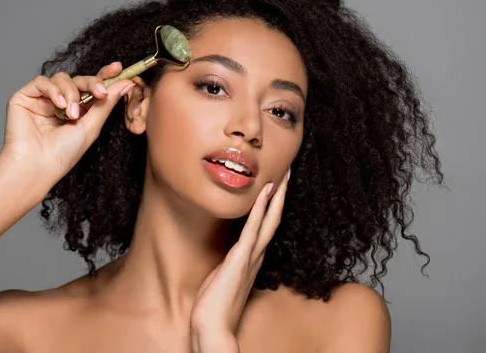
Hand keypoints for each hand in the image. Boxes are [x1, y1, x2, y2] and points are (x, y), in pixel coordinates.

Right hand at [0, 62, 134, 182]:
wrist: (38, 164)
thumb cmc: (64, 152)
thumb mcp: (92, 126)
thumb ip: (106, 103)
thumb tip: (127, 83)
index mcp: (78, 110)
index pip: (92, 87)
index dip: (104, 75)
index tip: (118, 68)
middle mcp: (61, 102)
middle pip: (79, 79)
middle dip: (91, 83)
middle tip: (100, 93)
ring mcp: (43, 99)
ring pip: (62, 78)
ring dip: (71, 93)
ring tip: (71, 113)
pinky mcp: (26, 97)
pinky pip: (42, 81)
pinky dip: (53, 90)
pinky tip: (58, 104)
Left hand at [190, 169, 290, 351]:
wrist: (213, 327)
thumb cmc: (216, 305)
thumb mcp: (224, 277)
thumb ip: (230, 264)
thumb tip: (230, 256)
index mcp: (251, 259)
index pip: (266, 227)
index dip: (272, 207)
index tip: (276, 188)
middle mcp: (255, 256)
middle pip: (273, 220)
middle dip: (280, 196)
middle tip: (287, 173)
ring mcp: (249, 257)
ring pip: (268, 221)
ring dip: (275, 197)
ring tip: (281, 176)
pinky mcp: (239, 259)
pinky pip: (251, 229)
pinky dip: (259, 210)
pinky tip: (264, 193)